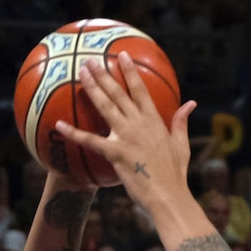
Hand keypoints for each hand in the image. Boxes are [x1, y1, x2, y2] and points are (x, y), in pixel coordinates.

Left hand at [54, 52, 196, 211]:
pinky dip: (73, 133)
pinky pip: (90, 140)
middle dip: (104, 74)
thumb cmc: (175, 172)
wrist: (168, 194)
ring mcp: (126, 136)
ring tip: (81, 74)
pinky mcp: (115, 152)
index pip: (141, 90)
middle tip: (91, 60)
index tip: (122, 55)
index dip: (130, 71)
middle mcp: (139, 124)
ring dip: (92, 89)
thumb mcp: (181, 144)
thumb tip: (191, 103)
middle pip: (118, 93)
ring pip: (105, 107)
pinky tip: (59, 124)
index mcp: (155, 120)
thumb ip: (181, 121)